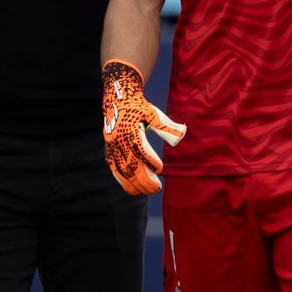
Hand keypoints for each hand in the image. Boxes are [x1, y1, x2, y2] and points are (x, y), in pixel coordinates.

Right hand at [102, 59, 184, 194]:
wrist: (117, 100)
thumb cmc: (138, 107)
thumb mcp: (153, 113)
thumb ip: (166, 126)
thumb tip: (182, 135)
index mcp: (130, 131)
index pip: (140, 150)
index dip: (150, 161)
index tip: (159, 168)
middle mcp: (119, 141)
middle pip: (130, 166)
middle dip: (144, 180)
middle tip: (157, 188)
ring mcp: (113, 147)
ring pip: (122, 171)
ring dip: (134, 184)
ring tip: (148, 191)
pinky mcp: (109, 151)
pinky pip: (115, 170)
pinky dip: (123, 181)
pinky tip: (134, 189)